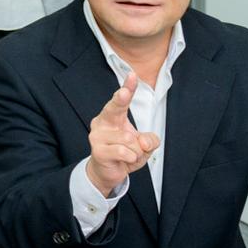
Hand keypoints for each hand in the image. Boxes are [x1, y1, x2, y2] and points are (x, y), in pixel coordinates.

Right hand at [85, 71, 160, 195]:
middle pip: (114, 109)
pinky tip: (124, 160)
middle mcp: (101, 122)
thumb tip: (143, 142)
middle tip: (124, 92)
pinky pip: (124, 152)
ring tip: (129, 155)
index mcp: (112, 117)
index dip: (128, 87)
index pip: (121, 101)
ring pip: (129, 139)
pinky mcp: (97, 151)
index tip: (132, 75)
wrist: (108, 172)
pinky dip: (131, 158)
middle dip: (120, 99)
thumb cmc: (124, 153)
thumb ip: (150, 140)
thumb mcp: (144, 145)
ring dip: (136, 150)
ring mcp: (97, 136)